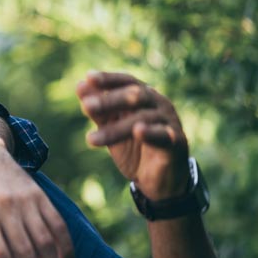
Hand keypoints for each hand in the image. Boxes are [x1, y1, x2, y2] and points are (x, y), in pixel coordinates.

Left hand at [77, 71, 189, 199]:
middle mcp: (159, 104)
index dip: (109, 79)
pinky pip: (164, 135)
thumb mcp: (111, 128)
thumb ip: (98, 111)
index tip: (88, 77)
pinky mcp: (177, 142)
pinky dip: (150, 132)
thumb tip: (80, 86)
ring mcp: (170, 121)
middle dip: (109, 100)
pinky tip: (137, 131)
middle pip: (136, 95)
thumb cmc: (134, 148)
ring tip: (91, 139)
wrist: (158, 180)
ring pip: (143, 118)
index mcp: (144, 96)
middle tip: (86, 106)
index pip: (127, 81)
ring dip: (115, 128)